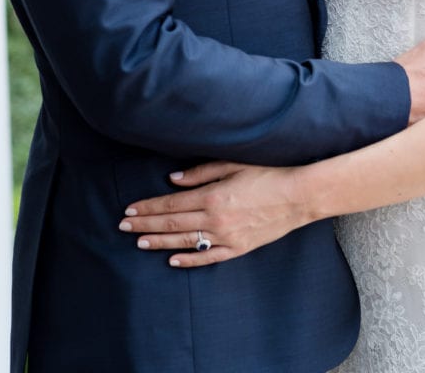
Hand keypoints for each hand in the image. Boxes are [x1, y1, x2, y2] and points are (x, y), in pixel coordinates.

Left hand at [118, 162, 307, 267]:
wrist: (300, 195)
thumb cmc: (269, 173)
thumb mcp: (234, 164)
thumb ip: (202, 172)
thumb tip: (173, 180)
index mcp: (212, 196)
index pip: (171, 205)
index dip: (148, 207)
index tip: (129, 209)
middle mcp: (216, 219)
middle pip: (172, 224)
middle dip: (145, 224)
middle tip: (123, 226)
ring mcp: (227, 236)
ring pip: (186, 242)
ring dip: (160, 242)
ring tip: (139, 242)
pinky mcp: (239, 248)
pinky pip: (209, 257)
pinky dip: (190, 260)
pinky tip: (173, 261)